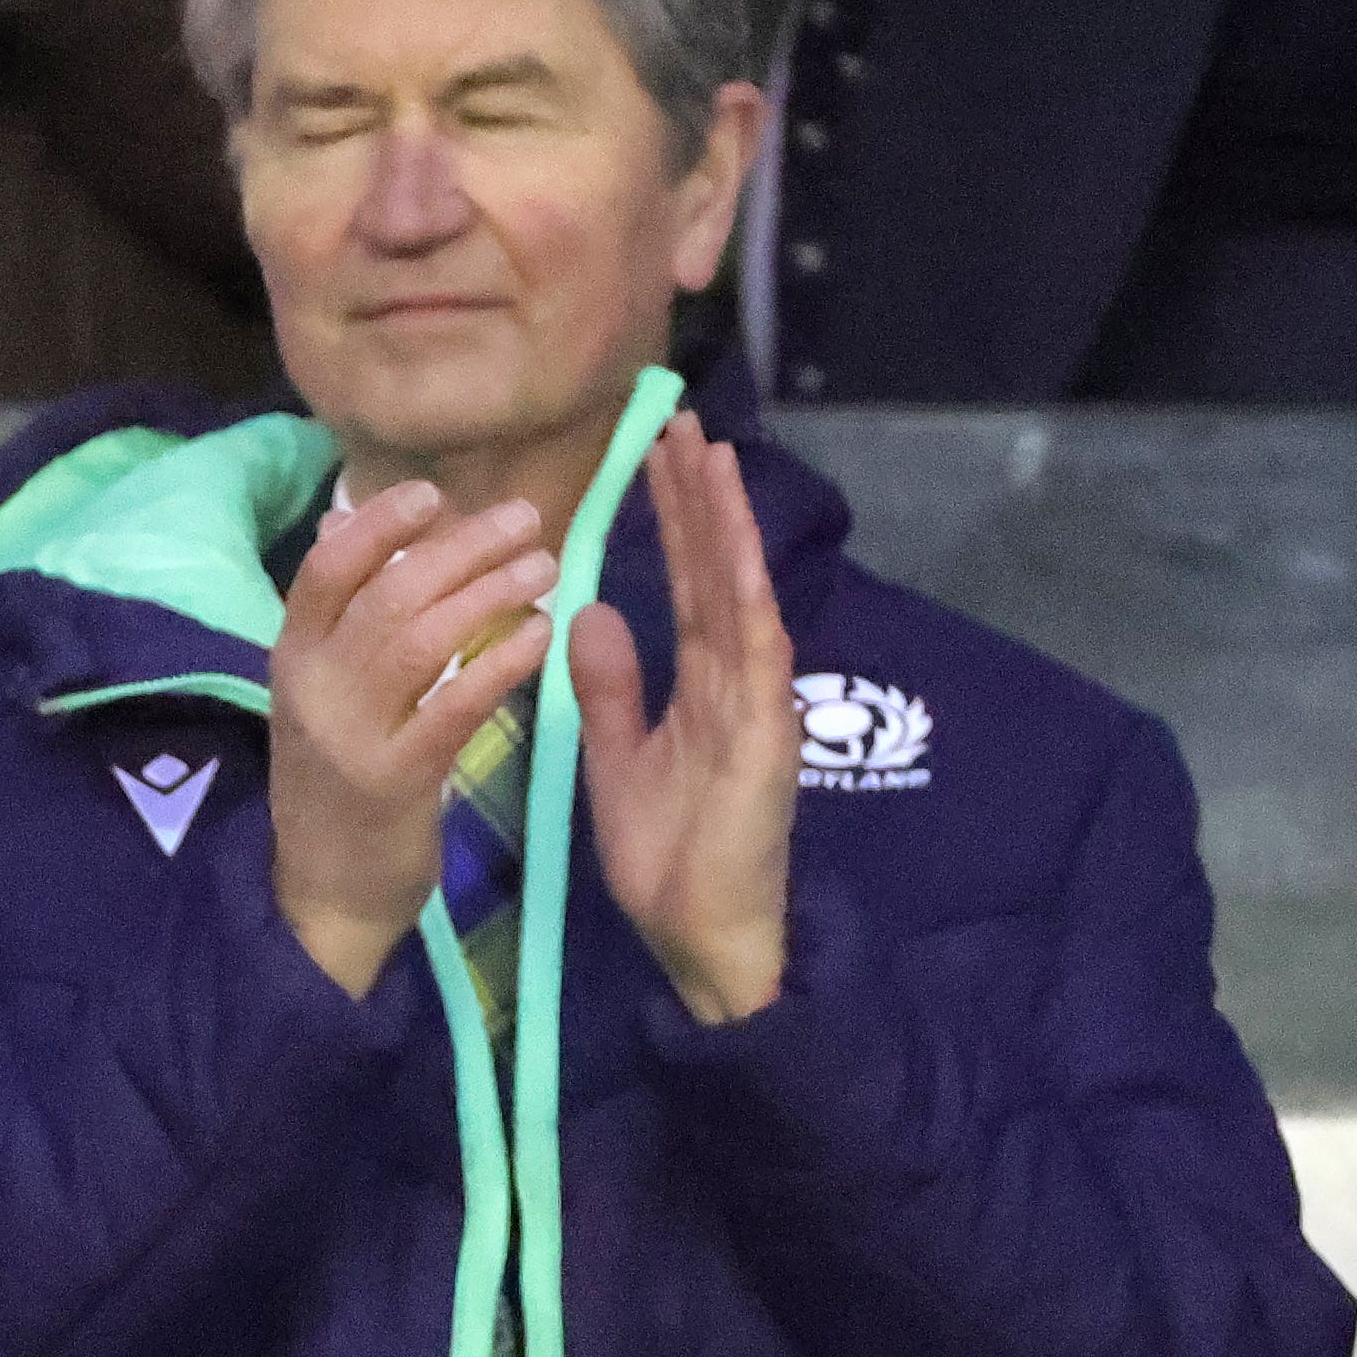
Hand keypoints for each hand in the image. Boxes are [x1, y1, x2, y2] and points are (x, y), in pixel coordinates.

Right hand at [261, 481, 556, 995]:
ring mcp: (350, 735)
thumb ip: (339, 617)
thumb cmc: (337, 785)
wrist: (325, 894)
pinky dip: (500, 662)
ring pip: (421, 639)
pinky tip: (540, 635)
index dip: (379, 523)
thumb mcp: (322, 695)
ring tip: (544, 567)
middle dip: (461, 547)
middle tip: (525, 519)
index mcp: (292, 659)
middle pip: (387, 593)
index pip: (325, 569)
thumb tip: (344, 520)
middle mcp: (313, 689)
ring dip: (489, 592)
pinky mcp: (395, 780)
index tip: (435, 496)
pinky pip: (454, 705)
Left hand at [572, 413, 795, 1024]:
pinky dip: (746, 606)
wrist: (701, 931)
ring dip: (729, 531)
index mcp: (705, 681)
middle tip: (682, 425)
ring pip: (743, 598)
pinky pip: (755, 663)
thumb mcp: (618, 753)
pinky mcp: (766, 741)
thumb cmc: (669, 853)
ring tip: (710, 460)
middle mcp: (740, 680)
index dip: (677, 518)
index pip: (690, 582)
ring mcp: (759, 706)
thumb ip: (609, 685)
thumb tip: (590, 609)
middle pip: (720, 572)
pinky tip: (736, 558)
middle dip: (702, 499)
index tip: (657, 455)